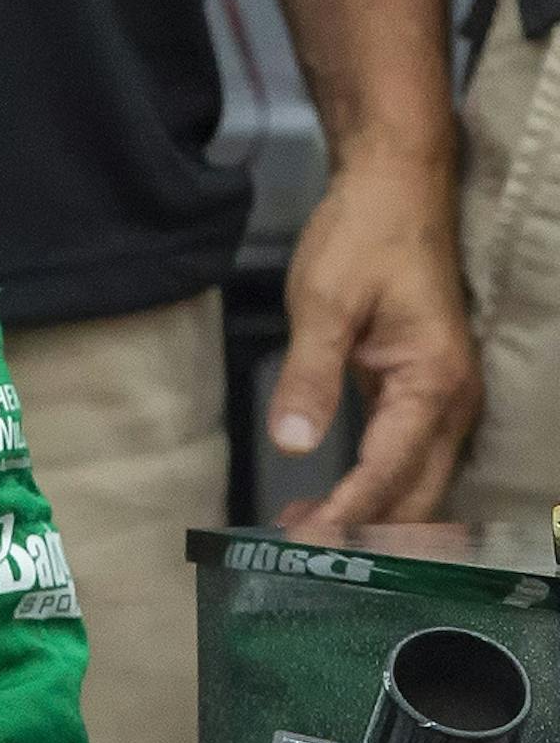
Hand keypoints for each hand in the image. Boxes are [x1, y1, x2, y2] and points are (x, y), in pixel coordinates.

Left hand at [271, 144, 481, 531]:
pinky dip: (375, 489)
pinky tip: (331, 503)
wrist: (395, 184)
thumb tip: (291, 445)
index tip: (308, 546)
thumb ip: (309, 377)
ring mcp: (443, 399)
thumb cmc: (365, 233)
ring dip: (370, 517)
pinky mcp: (424, 391)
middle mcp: (451, 401)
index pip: (390, 472)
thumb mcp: (324, 300)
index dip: (350, 515)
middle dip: (365, 533)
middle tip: (300, 558)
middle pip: (418, 496)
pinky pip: (409, 458)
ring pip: (418, 484)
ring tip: (304, 537)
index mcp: (433, 382)